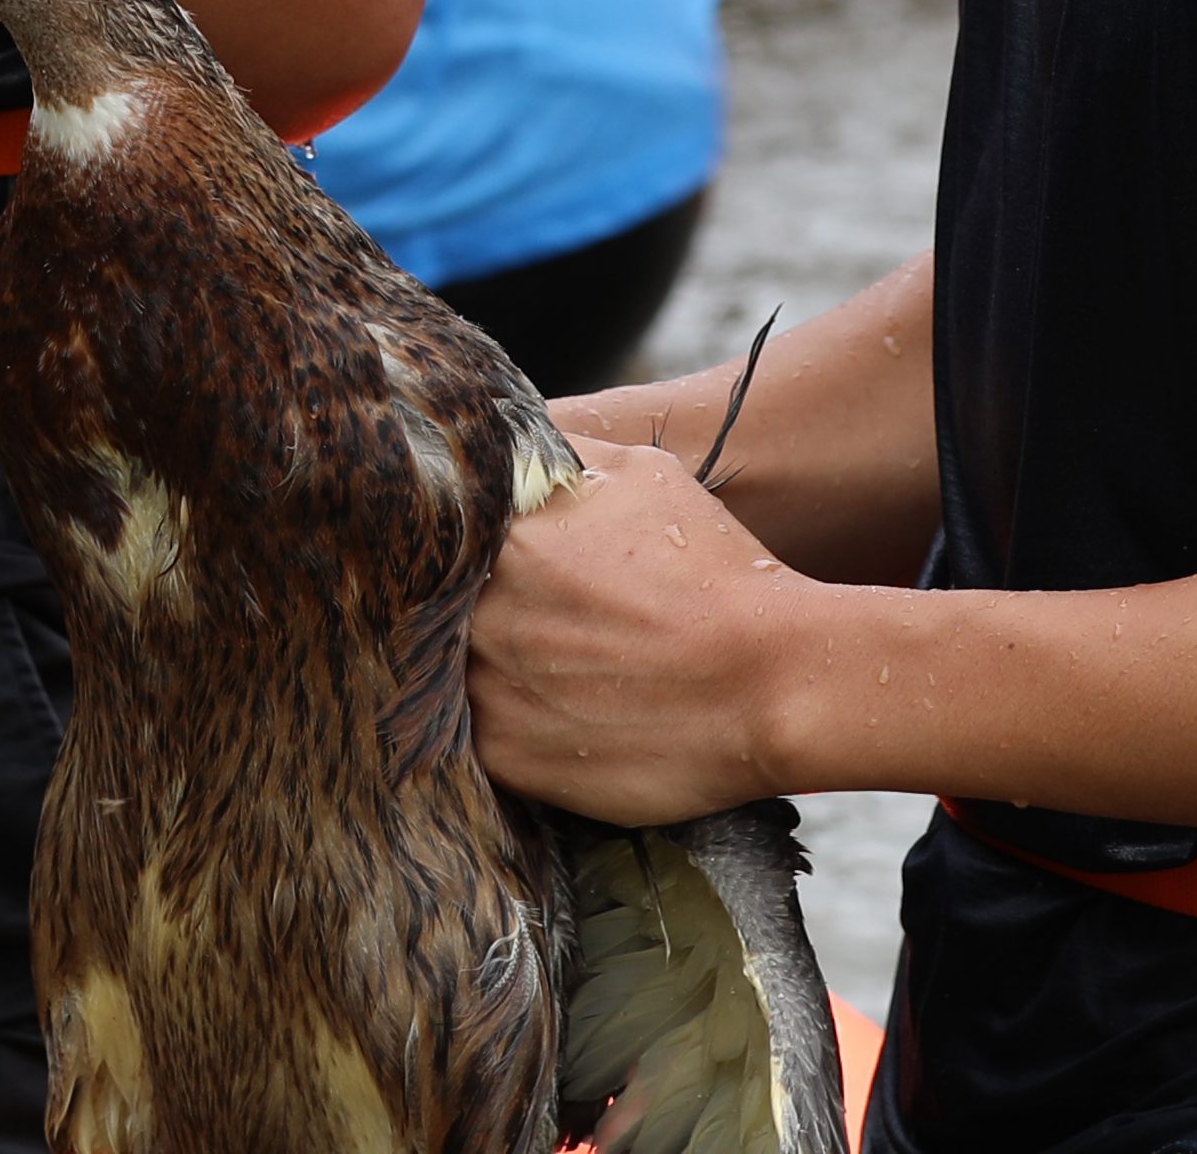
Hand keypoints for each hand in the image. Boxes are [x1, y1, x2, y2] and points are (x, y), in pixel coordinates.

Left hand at [471, 431, 815, 822]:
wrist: (768, 680)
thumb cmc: (712, 571)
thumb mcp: (641, 473)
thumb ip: (558, 455)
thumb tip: (506, 441)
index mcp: (499, 532)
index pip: (434, 530)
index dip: (448, 545)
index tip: (476, 559)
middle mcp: (476, 607)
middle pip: (429, 603)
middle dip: (456, 606)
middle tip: (514, 617)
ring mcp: (484, 685)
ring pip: (442, 672)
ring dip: (472, 666)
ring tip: (533, 668)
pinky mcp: (505, 755)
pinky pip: (467, 738)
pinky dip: (494, 724)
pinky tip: (539, 713)